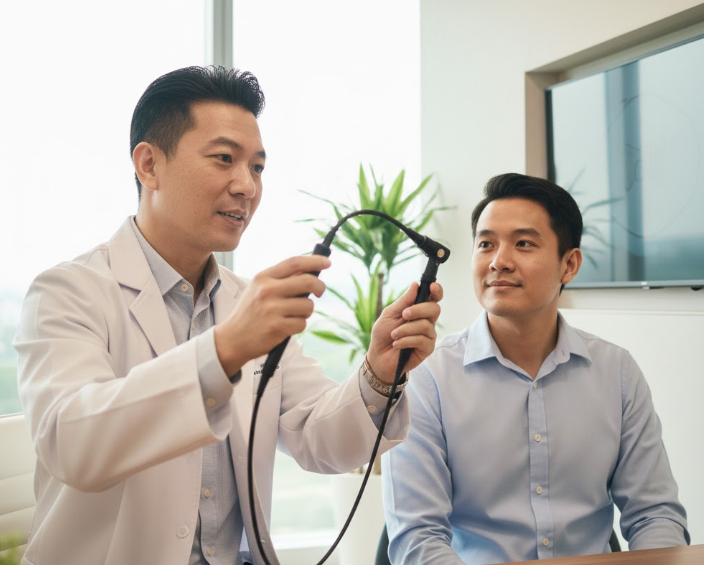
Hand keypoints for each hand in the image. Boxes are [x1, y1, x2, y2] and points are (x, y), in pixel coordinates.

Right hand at [214, 254, 330, 375]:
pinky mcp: (277, 327)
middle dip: (320, 287)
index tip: (327, 262)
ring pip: (308, 305)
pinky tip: (285, 327)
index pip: (294, 263)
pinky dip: (299, 326)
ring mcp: (272, 309)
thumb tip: (310, 270)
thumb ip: (282, 279)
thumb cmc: (250, 313)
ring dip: (306, 312)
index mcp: (263, 277)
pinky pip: (302, 323)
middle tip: (320, 292)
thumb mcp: (259, 289)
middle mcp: (267, 290)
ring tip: (291, 315)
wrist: (232, 339)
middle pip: (307, 282)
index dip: (314, 261)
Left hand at [366, 281, 442, 383]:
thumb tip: (415, 285)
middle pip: (434, 309)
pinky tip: (397, 344)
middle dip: (418, 310)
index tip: (432, 287)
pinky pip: (422, 340)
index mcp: (418, 310)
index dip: (437, 291)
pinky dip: (406, 340)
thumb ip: (403, 301)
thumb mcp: (389, 314)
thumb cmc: (383, 334)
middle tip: (404, 315)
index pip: (433, 298)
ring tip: (394, 335)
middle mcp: (427, 321)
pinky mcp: (427, 348)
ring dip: (406, 329)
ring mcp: (428, 335)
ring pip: (426, 325)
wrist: (378, 357)